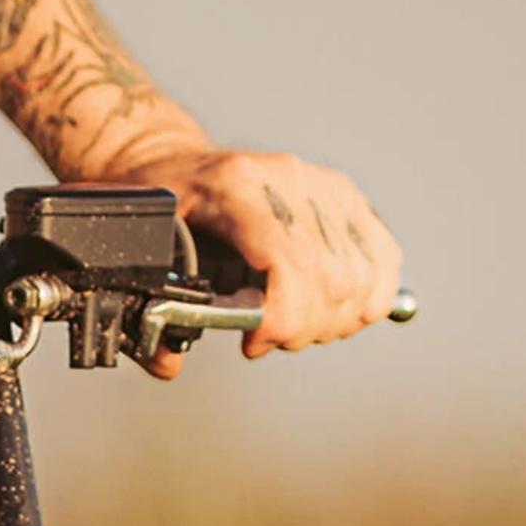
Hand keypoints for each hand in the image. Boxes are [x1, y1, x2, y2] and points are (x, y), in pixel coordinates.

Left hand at [124, 147, 404, 382]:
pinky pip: (384, 260)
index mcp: (238, 185)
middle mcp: (291, 179)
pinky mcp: (347, 198)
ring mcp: (325, 186)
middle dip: (301, 330)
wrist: (180, 162)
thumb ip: (148, 308)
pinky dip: (366, 300)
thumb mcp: (141, 245)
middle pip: (332, 279)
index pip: (291, 262)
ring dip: (331, 322)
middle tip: (267, 339)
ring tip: (292, 325)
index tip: (254, 342)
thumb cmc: (161, 202)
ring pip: (361, 277)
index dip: (283, 318)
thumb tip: (170, 363)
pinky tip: (330, 311)